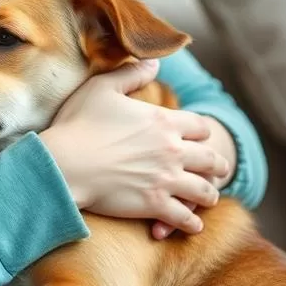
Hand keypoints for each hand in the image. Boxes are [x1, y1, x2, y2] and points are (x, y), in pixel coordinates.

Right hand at [39, 59, 230, 237]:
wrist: (64, 164)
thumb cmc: (79, 124)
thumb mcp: (102, 88)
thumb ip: (132, 73)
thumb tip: (155, 62)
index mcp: (164, 121)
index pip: (200, 127)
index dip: (202, 132)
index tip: (201, 138)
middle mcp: (173, 151)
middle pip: (210, 159)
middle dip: (218, 165)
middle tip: (220, 170)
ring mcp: (166, 180)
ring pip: (204, 191)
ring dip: (209, 194)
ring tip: (209, 198)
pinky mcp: (155, 205)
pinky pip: (185, 218)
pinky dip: (192, 222)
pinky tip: (193, 224)